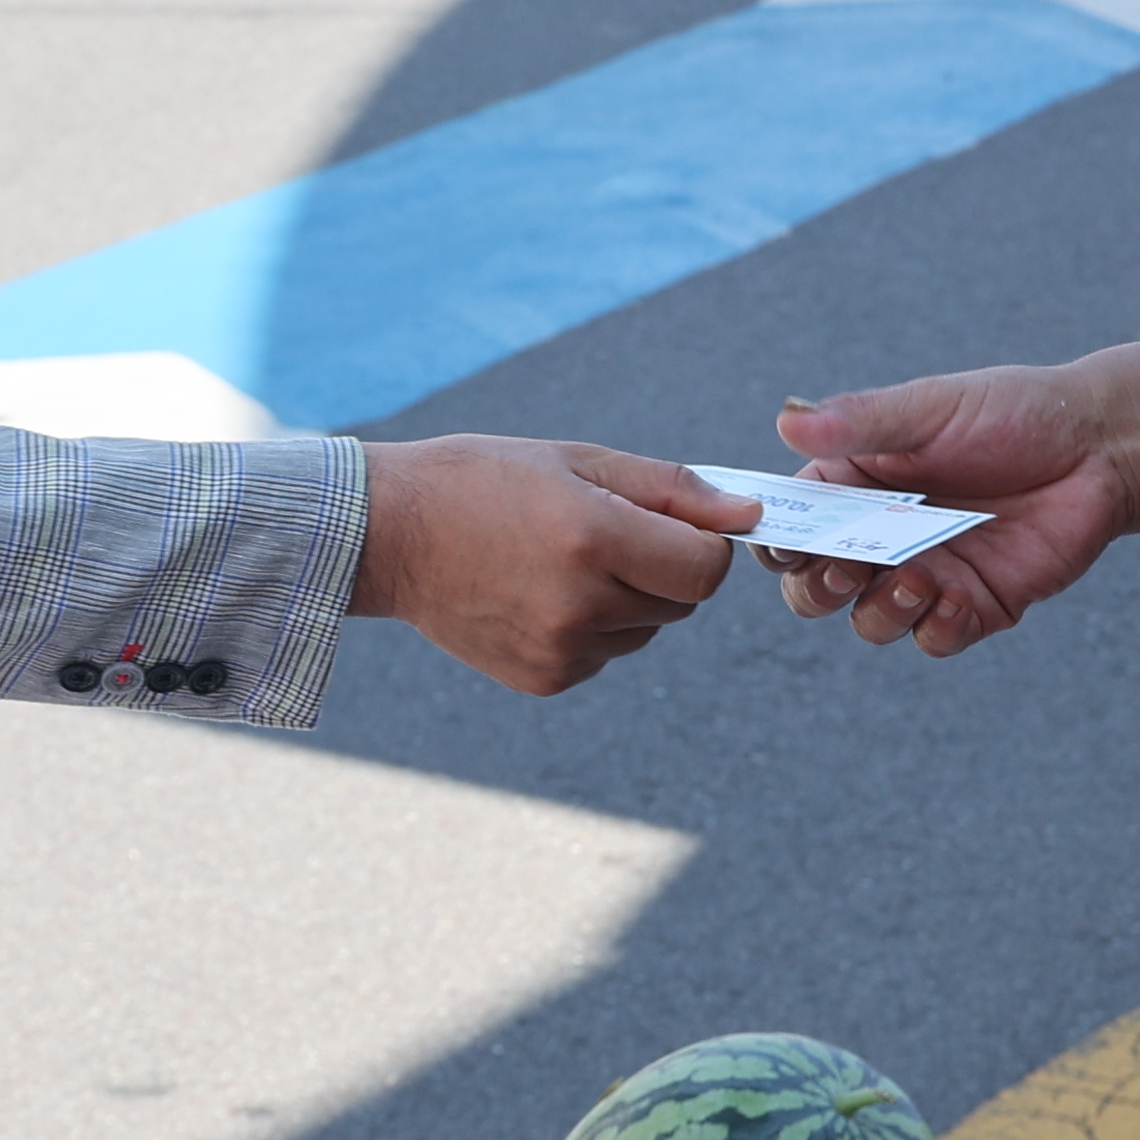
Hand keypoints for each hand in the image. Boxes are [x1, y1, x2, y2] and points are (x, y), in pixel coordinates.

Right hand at [352, 437, 755, 694]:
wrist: (390, 535)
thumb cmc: (483, 480)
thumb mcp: (576, 460)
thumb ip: (671, 487)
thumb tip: (749, 512)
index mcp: (594, 539)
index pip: (706, 569)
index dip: (702, 544)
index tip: (670, 525)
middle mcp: (581, 604)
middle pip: (681, 601)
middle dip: (661, 568)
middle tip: (600, 535)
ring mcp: (561, 650)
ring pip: (645, 631)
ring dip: (625, 600)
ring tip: (559, 563)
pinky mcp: (545, 679)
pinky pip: (604, 654)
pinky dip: (589, 629)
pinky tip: (537, 595)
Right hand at [762, 365, 1134, 653]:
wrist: (1100, 448)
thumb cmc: (1011, 412)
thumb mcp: (931, 407)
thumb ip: (861, 422)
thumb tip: (786, 421)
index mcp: (854, 486)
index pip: (790, 525)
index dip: (774, 540)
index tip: (784, 539)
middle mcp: (881, 536)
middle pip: (813, 588)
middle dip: (816, 588)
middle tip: (847, 566)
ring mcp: (927, 575)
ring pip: (869, 622)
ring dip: (881, 609)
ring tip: (920, 576)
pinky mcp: (975, 606)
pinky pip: (935, 638)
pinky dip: (938, 627)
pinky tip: (959, 597)